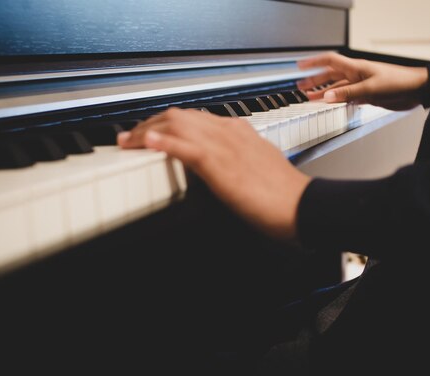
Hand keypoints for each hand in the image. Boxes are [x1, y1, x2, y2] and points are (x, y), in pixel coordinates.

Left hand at [117, 108, 311, 239]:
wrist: (301, 205)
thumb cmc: (283, 193)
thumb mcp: (257, 166)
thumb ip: (237, 159)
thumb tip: (220, 166)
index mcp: (238, 131)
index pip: (194, 117)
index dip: (167, 122)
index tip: (151, 132)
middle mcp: (229, 132)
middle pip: (180, 116)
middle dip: (150, 123)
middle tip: (129, 137)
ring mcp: (225, 146)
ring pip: (178, 126)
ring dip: (147, 131)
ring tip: (128, 141)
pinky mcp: (221, 165)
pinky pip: (187, 147)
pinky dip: (164, 142)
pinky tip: (147, 142)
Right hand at [297, 52, 428, 109]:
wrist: (416, 90)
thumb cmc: (398, 82)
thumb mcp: (370, 88)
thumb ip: (348, 93)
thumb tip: (327, 97)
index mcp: (356, 68)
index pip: (329, 61)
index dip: (313, 63)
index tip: (300, 66)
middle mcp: (356, 75)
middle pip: (330, 76)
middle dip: (314, 81)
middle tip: (301, 87)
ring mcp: (361, 86)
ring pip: (337, 88)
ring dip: (324, 93)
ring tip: (310, 98)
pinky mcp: (367, 96)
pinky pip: (347, 97)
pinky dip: (337, 101)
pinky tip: (331, 105)